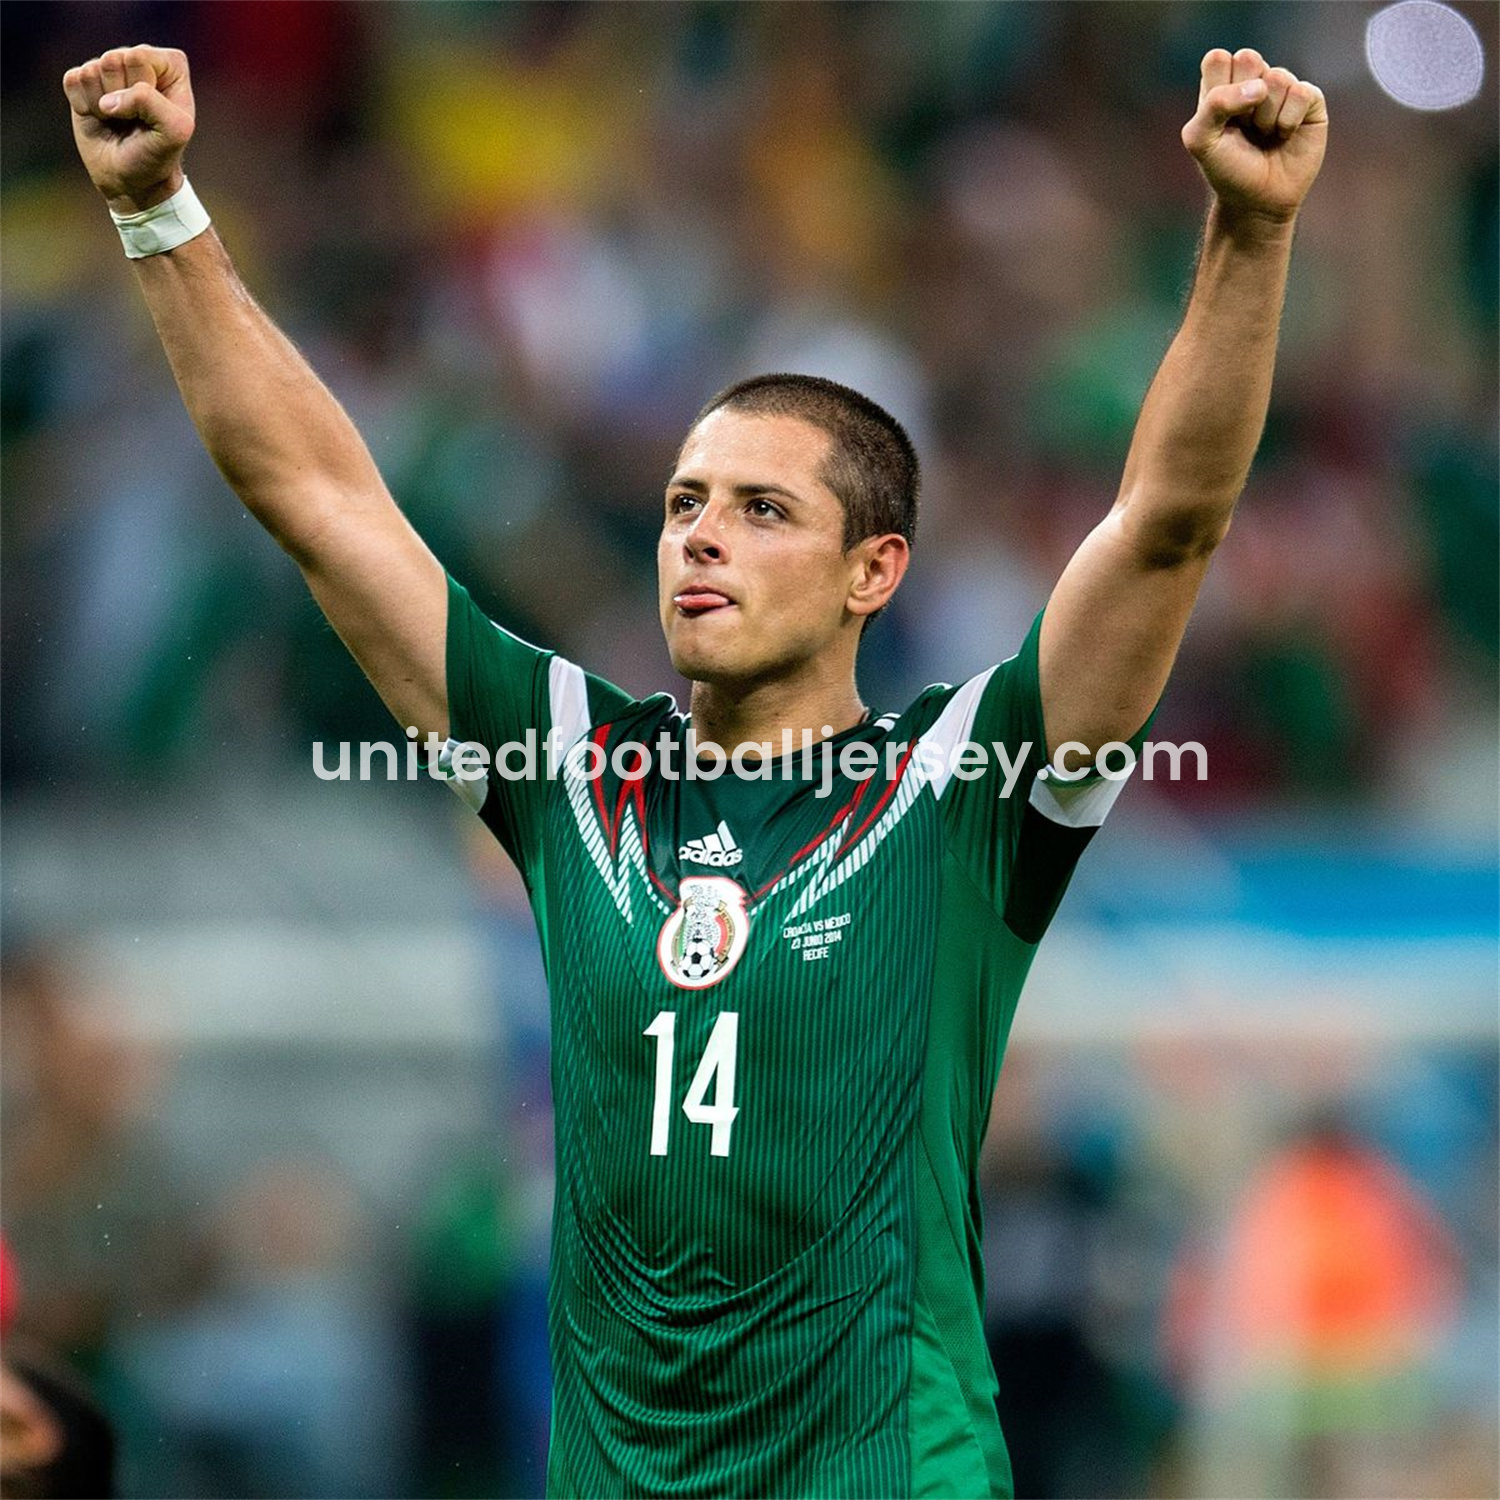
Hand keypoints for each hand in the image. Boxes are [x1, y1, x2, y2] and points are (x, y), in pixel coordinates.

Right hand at [62, 45, 194, 214]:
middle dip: (120, 97)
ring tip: (117, 121)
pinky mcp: (83, 81)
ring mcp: (108, 70)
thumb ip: (151, 103)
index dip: (141, 89)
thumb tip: (108, 101)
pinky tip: (99, 118)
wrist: (131, 181)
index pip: (139, 57)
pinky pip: (72, 80)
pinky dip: (83, 106)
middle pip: (112, 60)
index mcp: (170, 66)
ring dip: (101, 105)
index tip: (153, 115)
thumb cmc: (158, 156)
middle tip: (132, 121)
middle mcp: (138, 61)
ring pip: (91, 70)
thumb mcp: (173, 133)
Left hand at [1182, 48, 1326, 222]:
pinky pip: (1301, 92)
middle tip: (1242, 127)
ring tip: (1263, 135)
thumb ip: (1214, 105)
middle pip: (1248, 58)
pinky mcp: (1310, 99)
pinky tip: (1284, 136)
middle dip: (1242, 100)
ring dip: (1265, 117)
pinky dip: (1287, 121)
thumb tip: (1260, 87)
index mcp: (1223, 83)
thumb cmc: (1227, 169)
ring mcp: (1283, 87)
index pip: (1218, 59)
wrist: (1257, 201)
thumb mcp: (1201, 140)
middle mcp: (1254, 80)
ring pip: (1276, 78)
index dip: (1218, 90)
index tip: (1219, 121)